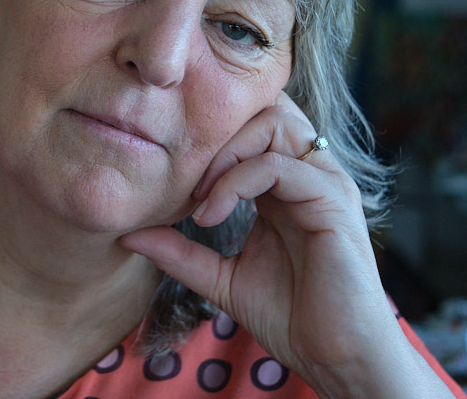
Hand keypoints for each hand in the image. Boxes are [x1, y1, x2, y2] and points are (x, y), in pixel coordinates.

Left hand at [119, 93, 452, 397]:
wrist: (338, 359)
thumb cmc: (291, 317)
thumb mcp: (220, 278)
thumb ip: (179, 253)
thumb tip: (128, 235)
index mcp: (285, 183)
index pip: (252, 123)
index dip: (209, 137)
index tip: (174, 178)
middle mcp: (309, 173)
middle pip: (264, 107)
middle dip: (216, 134)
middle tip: (186, 181)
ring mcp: (325, 183)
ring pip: (274, 123)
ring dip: (225, 152)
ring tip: (199, 198)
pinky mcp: (334, 202)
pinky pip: (280, 166)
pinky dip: (236, 182)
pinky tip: (211, 214)